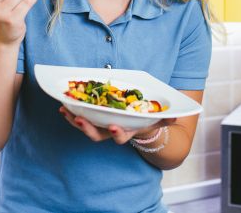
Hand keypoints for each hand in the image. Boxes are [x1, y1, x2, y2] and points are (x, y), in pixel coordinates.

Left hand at [59, 106, 175, 144]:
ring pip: (85, 126)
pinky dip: (71, 112)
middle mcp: (110, 131)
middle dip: (88, 128)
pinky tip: (63, 105)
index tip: (114, 127)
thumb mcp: (158, 119)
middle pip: (97, 134)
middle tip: (81, 120)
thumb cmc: (146, 118)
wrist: (136, 122)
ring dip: (74, 120)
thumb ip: (166, 117)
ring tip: (65, 110)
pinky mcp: (92, 118)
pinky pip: (79, 117)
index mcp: (126, 132)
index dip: (116, 133)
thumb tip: (176, 116)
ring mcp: (100, 126)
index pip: (120, 136)